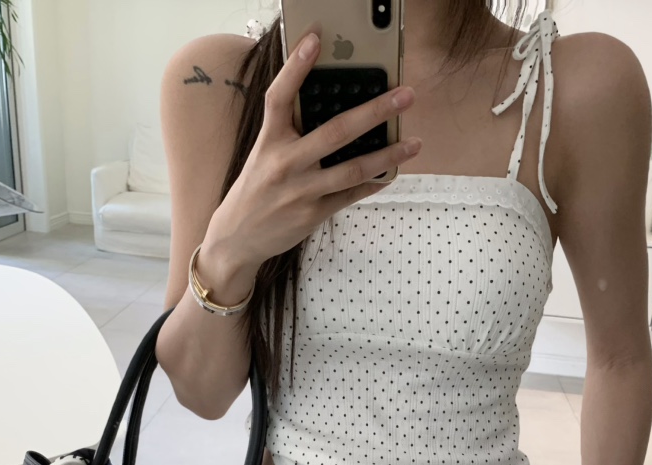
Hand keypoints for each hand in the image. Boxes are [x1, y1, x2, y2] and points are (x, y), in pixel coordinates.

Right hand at [207, 30, 421, 270]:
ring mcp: (301, 191)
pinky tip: (391, 172)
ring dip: (388, 155)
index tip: (315, 40)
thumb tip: (331, 107)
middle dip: (375, 112)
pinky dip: (374, 182)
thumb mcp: (264, 153)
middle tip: (404, 96)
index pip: (279, 97)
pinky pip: (351, 194)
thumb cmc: (256, 188)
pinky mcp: (313, 214)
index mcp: (269, 140)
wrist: (237, 237)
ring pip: (352, 168)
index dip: (295, 67)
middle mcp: (285, 163)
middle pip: (335, 131)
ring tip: (414, 143)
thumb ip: (290, 131)